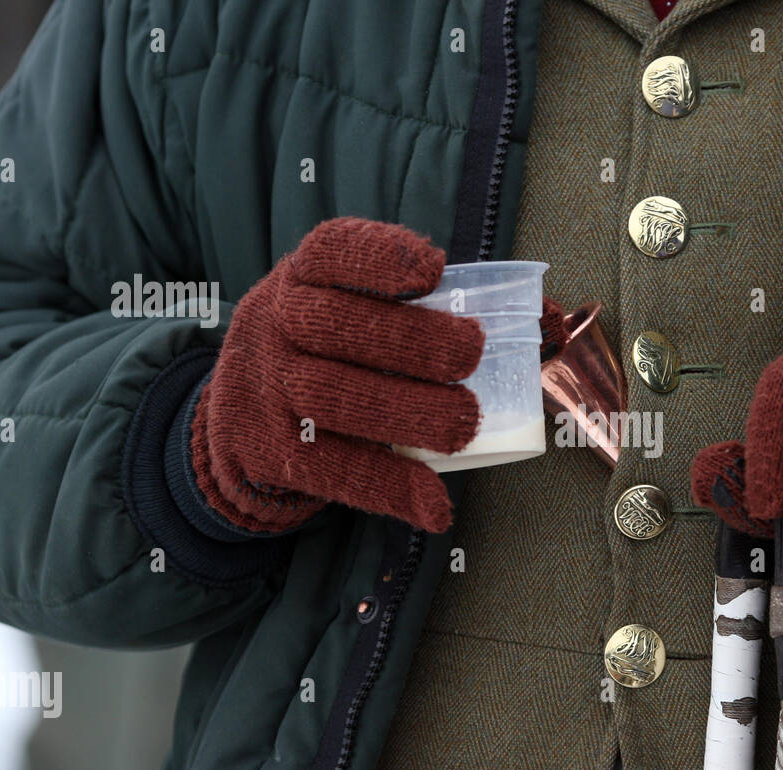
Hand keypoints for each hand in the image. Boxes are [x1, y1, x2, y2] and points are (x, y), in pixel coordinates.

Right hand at [191, 217, 482, 534]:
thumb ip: (420, 304)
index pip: (333, 252)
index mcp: (303, 274)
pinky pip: (332, 469)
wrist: (236, 410)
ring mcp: (267, 387)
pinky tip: (434, 504)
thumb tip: (546, 321)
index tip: (433, 271)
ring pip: (334, 399)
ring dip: (407, 413)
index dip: (380, 260)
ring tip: (466, 422)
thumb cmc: (325, 344)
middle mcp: (275, 323)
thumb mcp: (344, 301)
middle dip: (412, 341)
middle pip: (338, 327)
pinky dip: (389, 488)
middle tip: (472, 353)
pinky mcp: (271, 451)